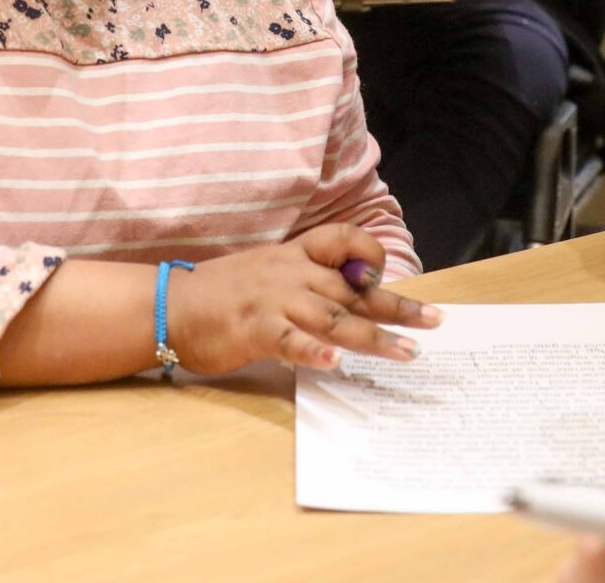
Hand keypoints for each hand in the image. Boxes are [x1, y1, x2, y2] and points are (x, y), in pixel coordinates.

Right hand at [168, 223, 441, 373]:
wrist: (171, 305)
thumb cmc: (223, 294)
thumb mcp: (269, 274)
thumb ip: (308, 283)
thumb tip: (350, 301)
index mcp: (294, 256)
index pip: (342, 239)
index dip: (369, 253)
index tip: (386, 275)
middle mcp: (290, 274)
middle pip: (353, 289)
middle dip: (397, 307)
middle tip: (433, 322)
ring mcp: (274, 300)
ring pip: (334, 317)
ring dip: (373, 337)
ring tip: (406, 352)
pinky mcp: (254, 329)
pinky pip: (290, 340)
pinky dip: (313, 352)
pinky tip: (333, 364)